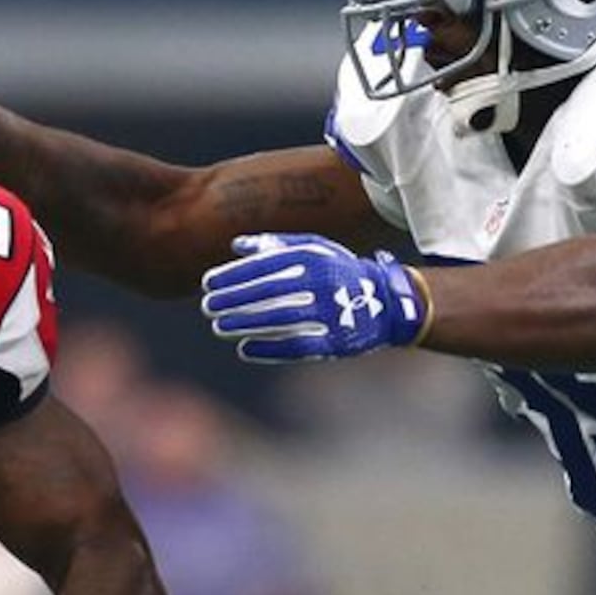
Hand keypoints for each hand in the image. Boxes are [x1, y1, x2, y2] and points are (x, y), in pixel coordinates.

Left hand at [201, 233, 429, 361]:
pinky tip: (245, 349)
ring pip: (278, 319)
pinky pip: (297, 346)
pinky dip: (269, 349)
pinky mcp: (336, 341)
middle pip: (267, 293)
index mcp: (313, 257)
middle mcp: (322, 282)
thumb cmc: (339, 271)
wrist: (387, 301)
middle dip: (233, 300)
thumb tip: (236, 245)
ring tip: (219, 327)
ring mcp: (330, 312)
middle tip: (208, 307)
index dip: (232, 276)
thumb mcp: (314, 249)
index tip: (208, 284)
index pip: (264, 266)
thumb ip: (275, 245)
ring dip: (244, 324)